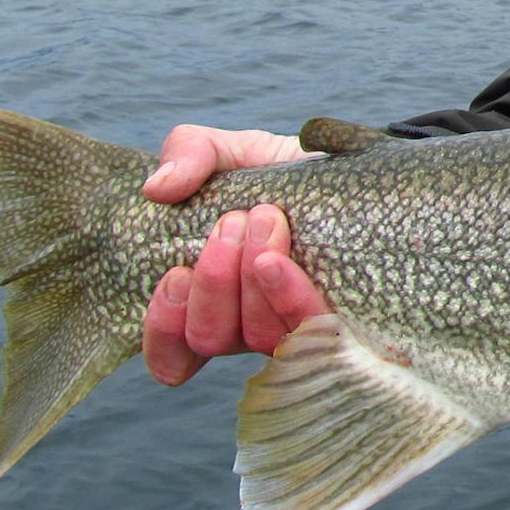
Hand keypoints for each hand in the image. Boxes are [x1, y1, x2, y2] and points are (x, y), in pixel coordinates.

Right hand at [140, 124, 331, 384]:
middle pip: (211, 338)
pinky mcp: (341, 318)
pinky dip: (288, 296)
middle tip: (232, 221)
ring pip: (259, 337)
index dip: (164, 327)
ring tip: (265, 219)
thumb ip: (190, 154)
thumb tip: (157, 187)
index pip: (173, 356)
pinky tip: (278, 261)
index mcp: (213, 302)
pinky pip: (312, 334)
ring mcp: (295, 326)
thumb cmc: (280, 173)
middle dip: (213, 280)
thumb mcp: (231, 152)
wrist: (352, 171)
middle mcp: (249, 326)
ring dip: (252, 280)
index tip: (175, 273)